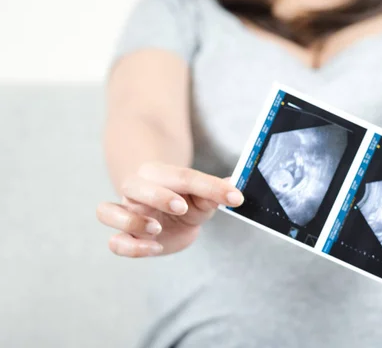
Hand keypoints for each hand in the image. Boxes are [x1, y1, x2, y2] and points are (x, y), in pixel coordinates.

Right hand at [96, 162, 243, 256]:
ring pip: (107, 211)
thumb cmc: (186, 202)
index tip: (234, 197)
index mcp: (160, 174)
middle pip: (134, 185)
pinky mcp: (124, 236)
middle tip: (181, 207)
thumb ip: (213, 194)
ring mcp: (126, 212)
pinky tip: (155, 247)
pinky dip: (132, 247)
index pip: (183, 176)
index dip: (208, 186)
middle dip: (157, 196)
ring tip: (157, 229)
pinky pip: (114, 242)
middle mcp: (137, 190)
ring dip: (132, 221)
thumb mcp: (203, 199)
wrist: (170, 216)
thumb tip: (233, 186)